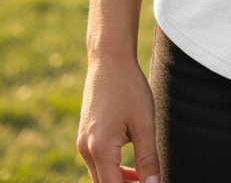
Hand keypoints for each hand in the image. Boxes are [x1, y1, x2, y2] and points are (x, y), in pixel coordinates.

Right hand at [77, 55, 160, 182]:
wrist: (109, 59)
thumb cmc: (129, 87)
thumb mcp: (144, 123)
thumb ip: (148, 159)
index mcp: (100, 149)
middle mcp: (86, 150)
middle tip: (148, 182)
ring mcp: (82, 143)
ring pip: (100, 177)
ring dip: (119, 182)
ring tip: (143, 179)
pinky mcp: (84, 136)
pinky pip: (97, 163)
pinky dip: (113, 170)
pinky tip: (131, 169)